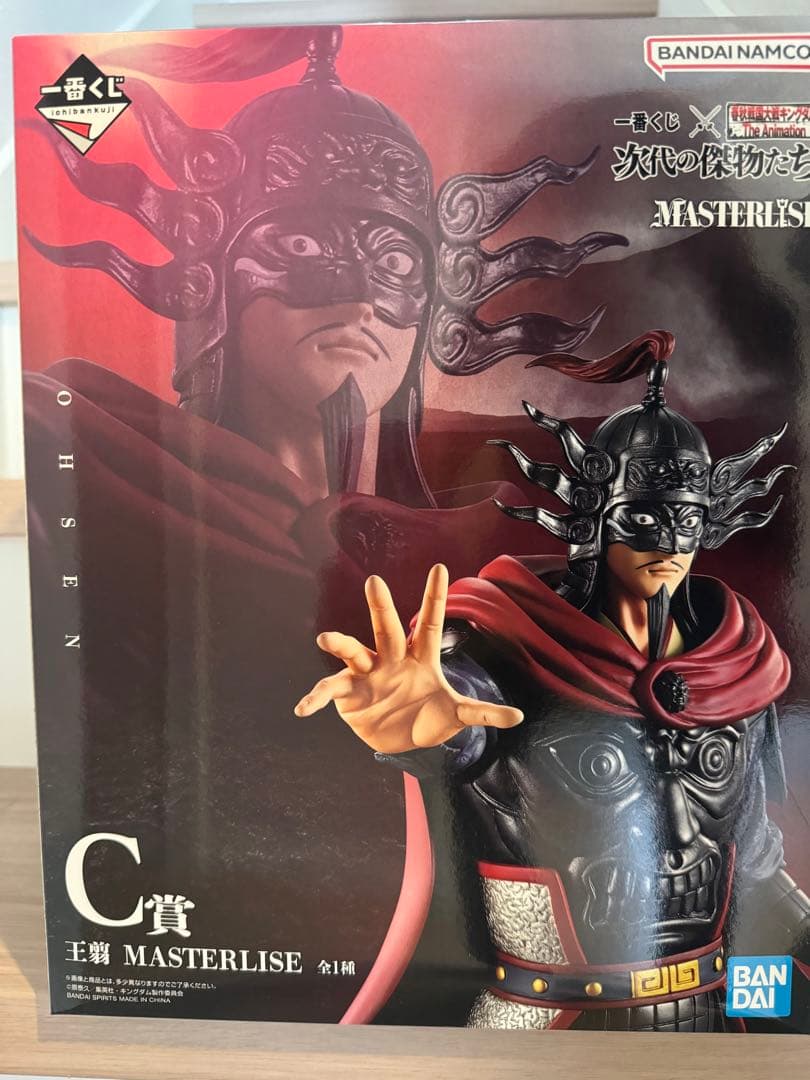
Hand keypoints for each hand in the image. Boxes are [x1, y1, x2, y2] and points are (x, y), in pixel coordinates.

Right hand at [294, 564, 522, 753]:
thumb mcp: (455, 715)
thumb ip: (482, 712)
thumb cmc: (429, 716)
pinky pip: (330, 691)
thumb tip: (518, 716)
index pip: (430, 624)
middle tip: (374, 582)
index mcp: (420, 658)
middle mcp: (392, 658)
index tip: (440, 568)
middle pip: (387, 628)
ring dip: (340, 644)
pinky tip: (304, 708)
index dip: (434, 598)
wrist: (400, 737)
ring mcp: (367, 673)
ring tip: (325, 639)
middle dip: (380, 607)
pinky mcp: (348, 693)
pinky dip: (316, 699)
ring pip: (353, 652)